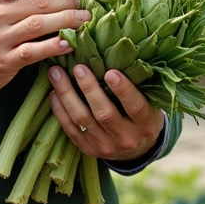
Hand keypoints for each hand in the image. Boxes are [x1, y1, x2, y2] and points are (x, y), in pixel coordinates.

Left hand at [48, 64, 163, 161]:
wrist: (137, 149)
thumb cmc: (143, 116)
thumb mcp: (150, 103)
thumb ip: (139, 86)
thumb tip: (121, 54)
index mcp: (146, 124)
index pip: (136, 107)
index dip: (123, 90)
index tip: (111, 72)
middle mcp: (126, 138)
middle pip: (104, 113)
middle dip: (89, 88)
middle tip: (78, 67)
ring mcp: (106, 146)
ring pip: (82, 119)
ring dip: (67, 95)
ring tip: (57, 74)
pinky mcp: (89, 150)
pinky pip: (71, 130)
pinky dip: (60, 111)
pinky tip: (54, 93)